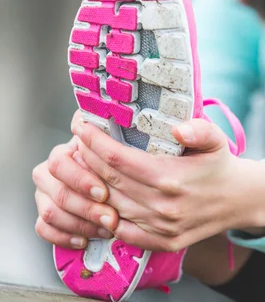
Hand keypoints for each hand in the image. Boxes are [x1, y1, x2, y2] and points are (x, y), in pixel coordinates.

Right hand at [33, 114, 119, 248]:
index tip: (104, 192)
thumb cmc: (127, 158)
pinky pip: (44, 228)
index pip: (61, 161)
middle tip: (111, 217)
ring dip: (79, 223)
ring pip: (50, 210)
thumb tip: (94, 118)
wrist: (124, 178)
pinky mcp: (48, 213)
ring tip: (107, 229)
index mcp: (69, 148)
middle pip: (56, 190)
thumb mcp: (127, 141)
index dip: (81, 179)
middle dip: (85, 206)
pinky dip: (64, 236)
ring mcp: (47, 191)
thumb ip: (112, 131)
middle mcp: (53, 168)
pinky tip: (86, 240)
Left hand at [73, 116, 264, 252]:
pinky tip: (101, 198)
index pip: (118, 159)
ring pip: (111, 206)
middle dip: (86, 158)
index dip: (94, 141)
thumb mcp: (216, 140)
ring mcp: (162, 228)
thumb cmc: (221, 165)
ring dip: (91, 186)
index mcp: (172, 178)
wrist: (240, 200)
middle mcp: (163, 206)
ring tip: (84, 166)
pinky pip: (123, 232)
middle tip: (78, 141)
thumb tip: (177, 129)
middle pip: (108, 180)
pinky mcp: (163, 242)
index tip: (80, 125)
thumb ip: (199, 129)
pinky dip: (107, 216)